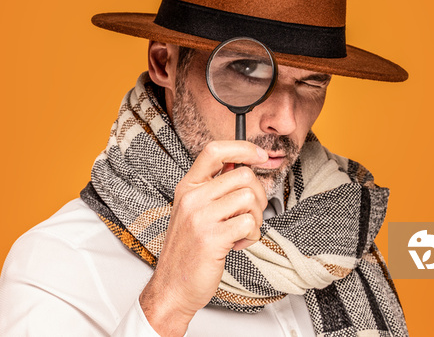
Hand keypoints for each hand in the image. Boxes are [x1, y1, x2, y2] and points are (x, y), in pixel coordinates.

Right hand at [139, 140, 268, 335]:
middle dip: (258, 195)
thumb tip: (243, 165)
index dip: (243, 147)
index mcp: (187, 186)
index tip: (260, 155)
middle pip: (243, 175)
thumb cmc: (188, 249)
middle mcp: (192, 197)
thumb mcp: (194, 210)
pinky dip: (252, 236)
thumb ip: (214, 188)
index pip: (215, 150)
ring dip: (255, 218)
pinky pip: (250, 223)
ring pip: (250, 198)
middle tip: (250, 214)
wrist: (173, 286)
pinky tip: (237, 244)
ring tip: (240, 232)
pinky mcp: (211, 238)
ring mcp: (200, 217)